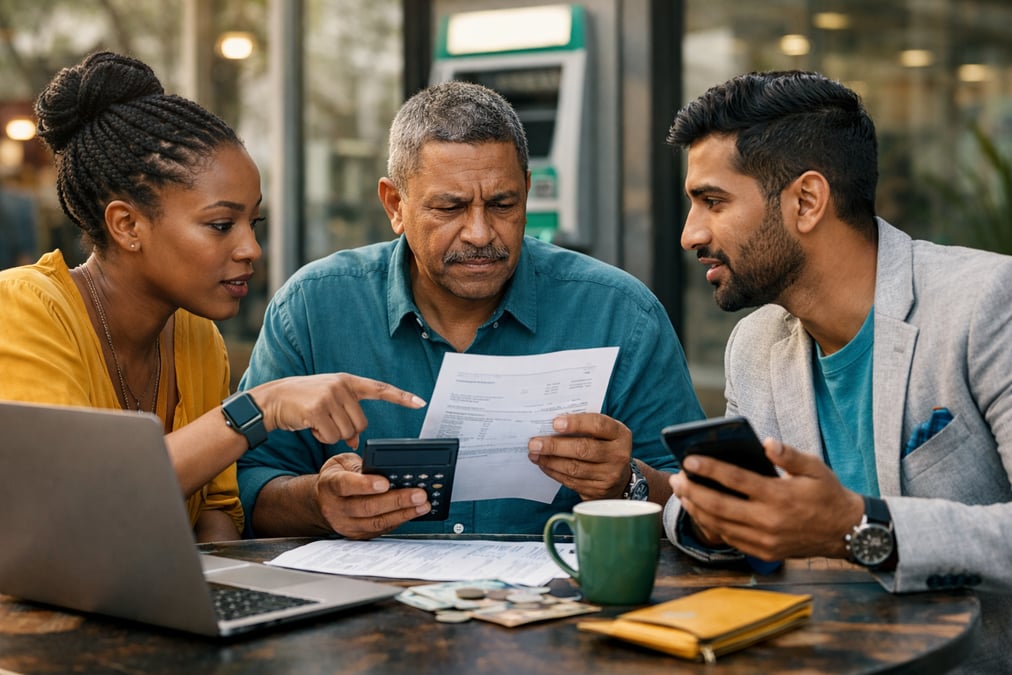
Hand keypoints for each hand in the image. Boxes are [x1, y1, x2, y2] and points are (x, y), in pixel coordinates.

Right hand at [253, 373, 425, 448]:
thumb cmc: (303, 403)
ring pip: (347, 433)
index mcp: (347, 381)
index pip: (380, 389)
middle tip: (326, 422)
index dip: (401, 397)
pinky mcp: (317, 409)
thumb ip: (347, 415)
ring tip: (316, 421)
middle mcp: (341, 386)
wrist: (272, 400)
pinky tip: (309, 426)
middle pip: (361, 424)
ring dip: (332, 435)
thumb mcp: (328, 402)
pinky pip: (331, 437)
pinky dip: (321, 438)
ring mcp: (329, 396)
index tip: (421, 402)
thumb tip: (357, 441)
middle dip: (346, 431)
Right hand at [315, 453, 430, 538]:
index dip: (365, 485)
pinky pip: (381, 529)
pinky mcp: (358, 535)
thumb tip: (390, 468)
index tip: (385, 482)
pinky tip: (415, 511)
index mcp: (330, 485)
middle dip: (396, 500)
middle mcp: (335, 508)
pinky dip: (400, 520)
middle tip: (418, 494)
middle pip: (366, 507)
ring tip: (423, 504)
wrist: (321, 501)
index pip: (345, 485)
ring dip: (403, 513)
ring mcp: (346, 525)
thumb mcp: (342, 463)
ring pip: (376, 522)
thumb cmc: (337, 477)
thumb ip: (360, 465)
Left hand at [527, 413, 631, 499]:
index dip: (576, 423)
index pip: (598, 425)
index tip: (555, 423)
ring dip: (550, 461)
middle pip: (583, 449)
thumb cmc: (604, 446)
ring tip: (534, 453)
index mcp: (619, 434)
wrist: (620, 477)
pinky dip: (554, 472)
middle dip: (555, 446)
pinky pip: (572, 481)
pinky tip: (543, 464)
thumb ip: (584, 426)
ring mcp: (610, 475)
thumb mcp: (603, 433)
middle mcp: (618, 455)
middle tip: (534, 443)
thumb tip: (550, 424)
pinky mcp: (598, 490)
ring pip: (575, 468)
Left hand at [670, 438, 864, 559]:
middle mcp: (769, 520)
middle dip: (692, 490)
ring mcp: (765, 540)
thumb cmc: (827, 494)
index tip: (688, 459)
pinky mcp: (764, 552)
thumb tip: (765, 443)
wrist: (847, 532)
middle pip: (719, 506)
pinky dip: (710, 524)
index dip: (709, 469)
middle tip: (676, 477)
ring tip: (682, 493)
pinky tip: (700, 511)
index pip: (736, 480)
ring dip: (696, 508)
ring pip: (720, 525)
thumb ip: (788, 455)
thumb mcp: (815, 468)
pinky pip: (730, 538)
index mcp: (779, 496)